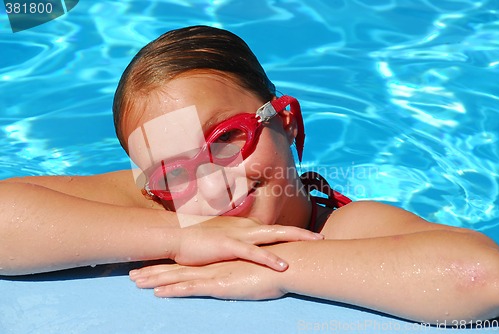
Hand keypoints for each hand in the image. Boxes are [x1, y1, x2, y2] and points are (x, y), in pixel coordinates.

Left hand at [130, 260, 284, 299]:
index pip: (188, 264)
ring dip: (156, 280)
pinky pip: (192, 287)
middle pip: (177, 268)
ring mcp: (215, 273)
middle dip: (153, 272)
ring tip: (135, 282)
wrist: (287, 262)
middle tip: (132, 276)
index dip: (167, 266)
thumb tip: (237, 271)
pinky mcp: (221, 283)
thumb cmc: (273, 265)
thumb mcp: (253, 266)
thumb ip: (242, 266)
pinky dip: (174, 290)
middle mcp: (212, 265)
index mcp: (218, 262)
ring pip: (178, 276)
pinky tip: (158, 293)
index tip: (150, 268)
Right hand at [173, 217, 322, 271]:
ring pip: (273, 236)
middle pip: (280, 229)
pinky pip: (254, 253)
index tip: (310, 237)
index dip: (293, 233)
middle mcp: (246, 228)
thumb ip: (239, 244)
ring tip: (314, 243)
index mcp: (246, 227)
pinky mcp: (228, 245)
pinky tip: (284, 265)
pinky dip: (270, 259)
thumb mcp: (223, 240)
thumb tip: (250, 250)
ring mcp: (238, 235)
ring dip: (294, 239)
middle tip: (322, 237)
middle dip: (302, 233)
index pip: (275, 230)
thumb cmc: (199, 238)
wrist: (176, 234)